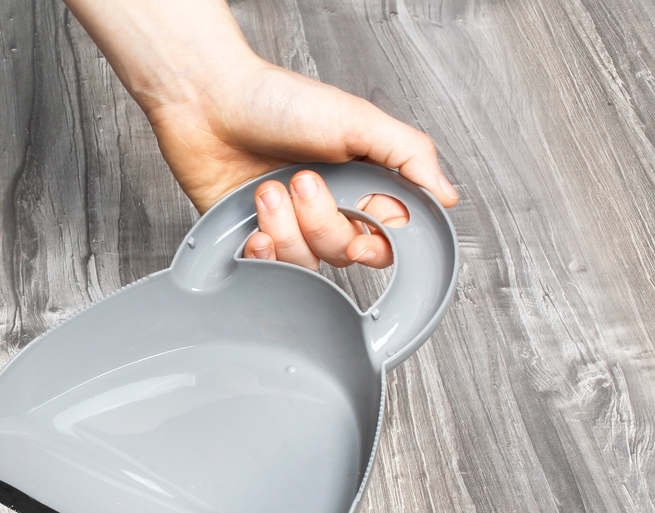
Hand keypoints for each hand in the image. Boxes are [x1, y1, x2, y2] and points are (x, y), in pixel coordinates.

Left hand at [146, 61, 458, 269]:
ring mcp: (287, 224)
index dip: (380, 239)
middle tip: (302, 179)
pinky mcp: (249, 235)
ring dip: (286, 229)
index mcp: (358, 180)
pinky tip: (255, 227)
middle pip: (345, 251)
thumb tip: (445, 194)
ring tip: (267, 189)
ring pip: (306, 263)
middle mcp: (325, 206)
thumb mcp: (357, 119)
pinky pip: (266, 270)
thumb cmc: (277, 100)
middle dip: (322, 221)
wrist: (208, 100)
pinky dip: (263, 253)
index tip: (366, 228)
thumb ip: (408, 155)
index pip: (388, 233)